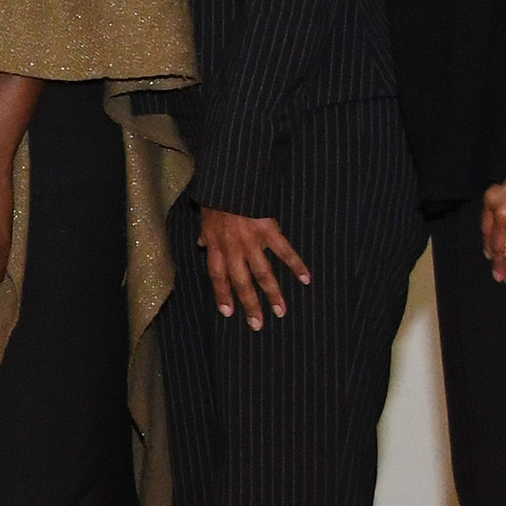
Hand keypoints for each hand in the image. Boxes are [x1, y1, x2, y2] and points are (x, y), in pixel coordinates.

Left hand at [198, 205, 312, 328]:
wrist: (231, 180)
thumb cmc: (216, 197)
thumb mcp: (204, 217)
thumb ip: (205, 235)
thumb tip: (200, 245)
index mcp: (216, 246)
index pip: (218, 277)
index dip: (222, 295)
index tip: (228, 313)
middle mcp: (233, 248)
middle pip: (241, 282)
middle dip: (249, 305)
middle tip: (258, 324)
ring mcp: (252, 241)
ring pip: (262, 274)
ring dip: (272, 294)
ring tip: (281, 311)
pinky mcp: (269, 231)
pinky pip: (284, 251)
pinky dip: (296, 265)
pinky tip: (305, 279)